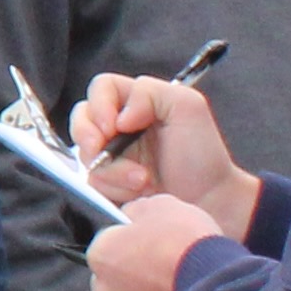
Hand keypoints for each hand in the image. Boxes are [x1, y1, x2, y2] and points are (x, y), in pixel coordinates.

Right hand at [66, 73, 248, 222]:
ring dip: (111, 170)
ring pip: (84, 155)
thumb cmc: (203, 156)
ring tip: (142, 179)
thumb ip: (150, 93)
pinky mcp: (108, 184)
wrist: (209, 202)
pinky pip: (92, 183)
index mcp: (136, 102)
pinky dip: (112, 188)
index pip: (101, 88)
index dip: (100, 104)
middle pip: (81, 118)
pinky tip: (137, 192)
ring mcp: (111, 156)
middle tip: (104, 151)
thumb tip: (119, 116)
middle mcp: (119, 126)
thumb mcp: (187, 107)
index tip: (113, 126)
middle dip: (89, 137)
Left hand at [85, 189, 222, 290]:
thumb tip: (131, 217)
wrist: (215, 283)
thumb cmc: (184, 239)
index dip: (129, 238)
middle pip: (113, 278)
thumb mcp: (160, 204)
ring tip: (174, 285)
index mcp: (100, 256)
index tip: (149, 239)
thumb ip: (136, 211)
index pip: (107, 243)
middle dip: (130, 272)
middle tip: (161, 263)